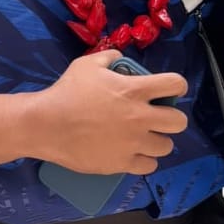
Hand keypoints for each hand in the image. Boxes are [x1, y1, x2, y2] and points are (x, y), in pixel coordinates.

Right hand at [29, 48, 188, 175]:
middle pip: (179, 121)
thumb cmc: (66, 92)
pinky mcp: (121, 163)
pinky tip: (135, 153)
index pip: (176, 84)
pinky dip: (144, 160)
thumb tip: (120, 58)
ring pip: (166, 146)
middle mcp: (139, 117)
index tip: (170, 90)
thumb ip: (110, 57)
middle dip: (172, 117)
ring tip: (146, 137)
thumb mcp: (88, 64)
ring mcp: (132, 143)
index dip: (176, 86)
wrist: (44, 125)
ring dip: (158, 140)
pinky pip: (149, 166)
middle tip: (159, 117)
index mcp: (135, 90)